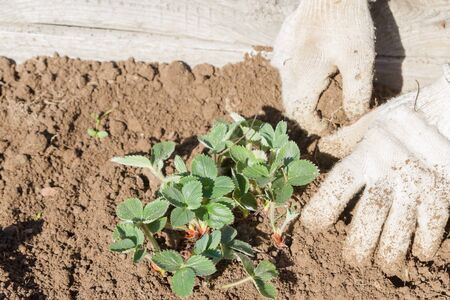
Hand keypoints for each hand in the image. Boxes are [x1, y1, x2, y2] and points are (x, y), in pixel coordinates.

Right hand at [272, 0, 374, 134]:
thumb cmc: (347, 25)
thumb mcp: (359, 62)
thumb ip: (356, 93)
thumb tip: (354, 117)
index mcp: (302, 80)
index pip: (302, 116)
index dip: (317, 127)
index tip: (331, 128)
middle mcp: (287, 72)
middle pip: (291, 105)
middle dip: (307, 116)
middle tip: (325, 117)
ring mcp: (282, 57)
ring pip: (288, 89)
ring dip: (303, 98)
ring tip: (322, 95)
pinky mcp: (282, 45)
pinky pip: (287, 71)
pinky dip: (299, 80)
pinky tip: (314, 69)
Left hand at [301, 65, 449, 276]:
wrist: (446, 109)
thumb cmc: (404, 118)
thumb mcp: (370, 124)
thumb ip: (347, 139)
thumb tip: (323, 146)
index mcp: (366, 153)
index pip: (340, 183)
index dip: (324, 206)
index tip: (312, 225)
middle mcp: (390, 169)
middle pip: (372, 212)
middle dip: (360, 242)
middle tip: (353, 259)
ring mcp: (419, 181)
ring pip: (401, 225)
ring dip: (390, 249)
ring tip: (383, 263)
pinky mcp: (444, 189)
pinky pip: (434, 223)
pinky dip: (426, 242)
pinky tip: (419, 252)